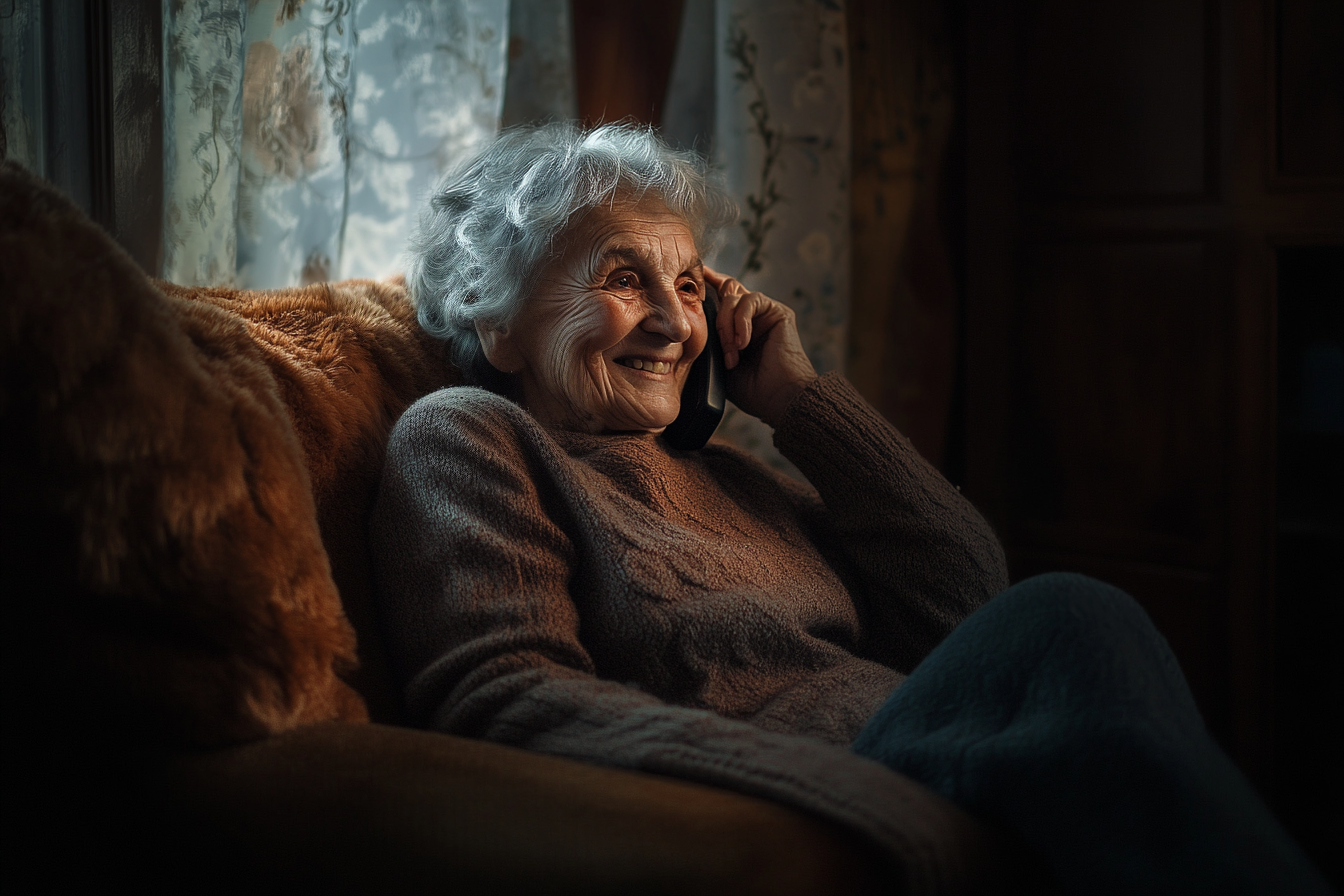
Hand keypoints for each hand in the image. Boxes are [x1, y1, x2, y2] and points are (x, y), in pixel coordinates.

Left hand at [703, 266, 817, 427]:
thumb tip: (688, 325)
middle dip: (708, 296)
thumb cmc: (752, 391)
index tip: (687, 280)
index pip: (720, 299)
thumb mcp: (719, 366)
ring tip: (732, 353)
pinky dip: (741, 321)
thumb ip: (709, 344)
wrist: (779, 399)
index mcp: (738, 329)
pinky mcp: (778, 312)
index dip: (705, 287)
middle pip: (725, 290)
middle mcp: (752, 318)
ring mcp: (764, 314)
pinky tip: (743, 343)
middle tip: (697, 306)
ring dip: (726, 325)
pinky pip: (751, 301)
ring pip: (733, 298)